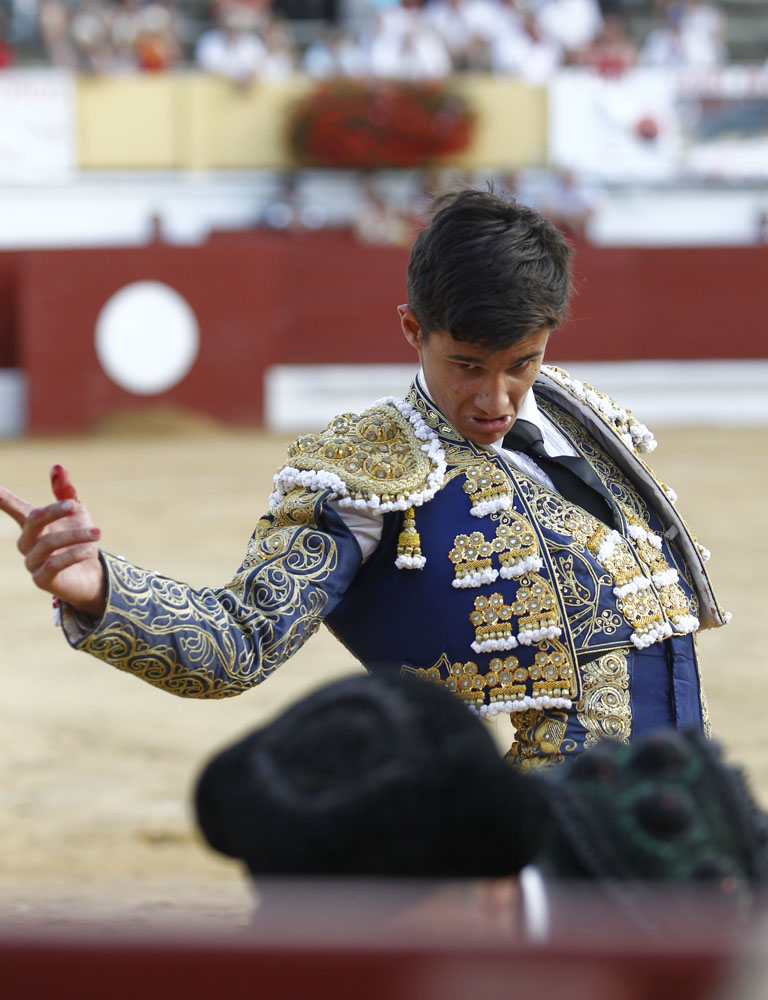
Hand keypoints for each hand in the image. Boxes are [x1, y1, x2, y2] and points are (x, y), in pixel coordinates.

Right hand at [0, 465, 106, 617]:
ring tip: (97, 533)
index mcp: (32, 523)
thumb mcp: (76, 513)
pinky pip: (53, 565)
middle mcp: (27, 542)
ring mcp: (32, 562)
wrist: (91, 574)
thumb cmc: (79, 540)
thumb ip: (66, 492)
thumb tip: (58, 467)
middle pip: (33, 519)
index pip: (12, 506)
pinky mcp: (42, 580)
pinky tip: (89, 551)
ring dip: (76, 535)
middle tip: (75, 505)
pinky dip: (73, 554)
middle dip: (54, 510)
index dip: (2, 497)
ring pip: (48, 543)